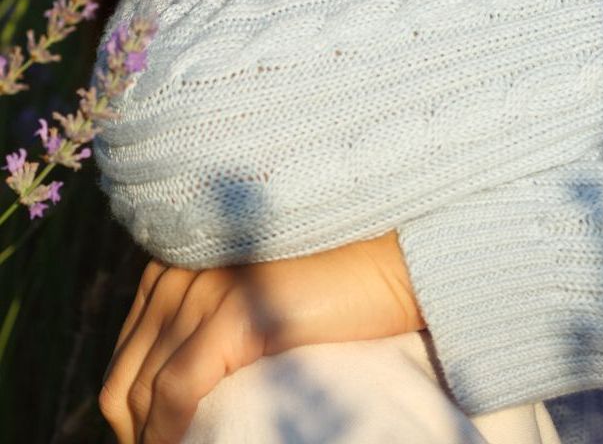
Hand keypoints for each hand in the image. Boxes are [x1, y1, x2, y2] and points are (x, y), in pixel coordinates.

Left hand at [99, 231, 422, 443]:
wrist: (394, 264)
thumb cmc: (336, 286)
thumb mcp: (256, 295)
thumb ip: (209, 315)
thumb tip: (169, 389)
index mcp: (183, 258)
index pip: (126, 351)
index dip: (133, 407)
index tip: (155, 438)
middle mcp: (184, 269)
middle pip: (126, 375)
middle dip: (137, 429)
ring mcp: (206, 289)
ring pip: (144, 389)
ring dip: (152, 436)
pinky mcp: (234, 313)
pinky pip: (177, 390)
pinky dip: (170, 431)